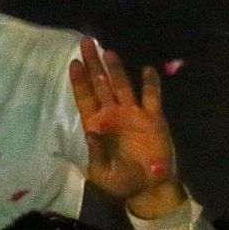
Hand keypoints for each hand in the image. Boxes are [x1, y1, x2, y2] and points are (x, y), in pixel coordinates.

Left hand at [69, 38, 183, 218]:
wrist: (147, 188)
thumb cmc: (119, 181)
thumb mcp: (102, 173)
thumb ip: (96, 153)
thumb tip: (91, 133)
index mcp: (97, 125)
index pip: (85, 98)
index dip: (79, 81)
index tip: (74, 62)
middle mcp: (112, 115)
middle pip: (100, 84)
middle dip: (93, 64)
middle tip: (86, 41)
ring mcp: (133, 114)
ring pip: (122, 86)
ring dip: (115, 69)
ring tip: (107, 51)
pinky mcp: (154, 119)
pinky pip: (152, 98)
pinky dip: (150, 84)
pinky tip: (146, 70)